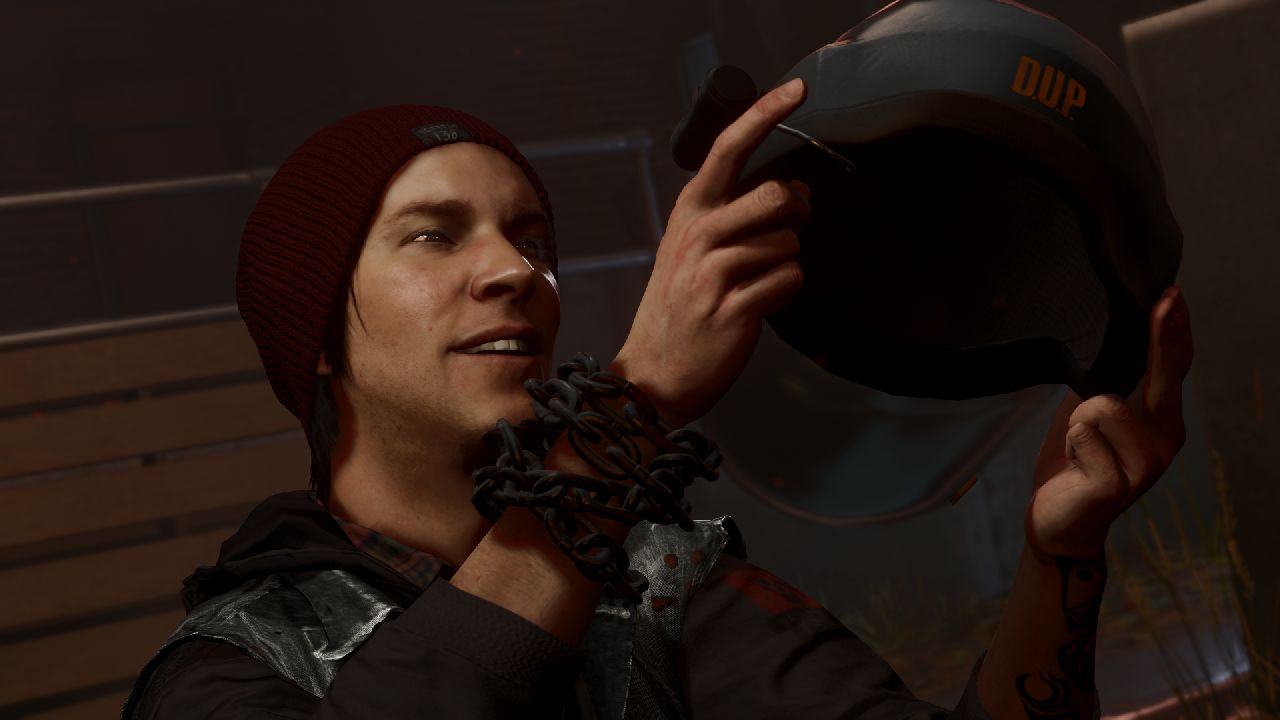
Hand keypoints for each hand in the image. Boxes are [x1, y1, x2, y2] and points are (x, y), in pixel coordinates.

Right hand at [612, 78, 811, 425]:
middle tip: (790, 229)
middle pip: (775, 194)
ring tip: (762, 282)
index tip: (798, 89)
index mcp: (689, 214)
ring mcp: (713, 273)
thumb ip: (736, 218)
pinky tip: (764, 304)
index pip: (728, 149)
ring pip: (788, 243)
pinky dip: (787, 292)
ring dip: (788, 262)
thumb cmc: (681, 308)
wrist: (653, 375)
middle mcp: (697, 236)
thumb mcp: (692, 251)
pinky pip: (788, 281)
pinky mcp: (734, 309)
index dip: (765, 114)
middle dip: (797, 212)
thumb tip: (796, 193)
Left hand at [1025, 286, 1194, 558]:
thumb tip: (1109, 338)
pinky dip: (1068, 441)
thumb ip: (1106, 382)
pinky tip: (1074, 465)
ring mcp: (1145, 463)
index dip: (1172, 331)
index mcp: (1160, 421)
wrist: (1058, 522)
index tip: (1171, 295)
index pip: (1171, 369)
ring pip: (1103, 403)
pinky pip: (1082, 431)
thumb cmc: (1073, 462)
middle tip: (1166, 299)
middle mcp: (1164, 439)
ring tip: (1076, 446)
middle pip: (1162, 377)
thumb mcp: (1088, 413)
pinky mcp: (1117, 482)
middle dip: (1162, 335)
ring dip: (1075, 420)